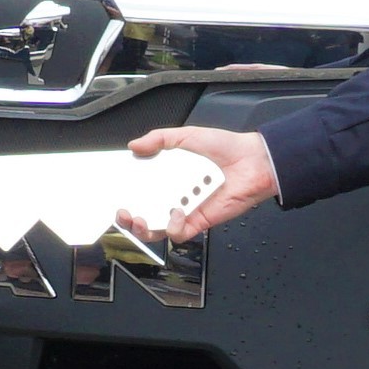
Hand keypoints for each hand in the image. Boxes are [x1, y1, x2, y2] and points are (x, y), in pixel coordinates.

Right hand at [119, 125, 281, 239]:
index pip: (139, 188)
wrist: (252, 161)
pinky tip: (177, 213)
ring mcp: (185, 209)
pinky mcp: (199, 221)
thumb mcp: (187, 135)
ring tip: (140, 219)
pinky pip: (180, 233)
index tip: (115, 194)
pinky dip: (174, 226)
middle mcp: (174, 195)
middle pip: (143, 214)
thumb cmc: (226, 147)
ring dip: (144, 228)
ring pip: (157, 229)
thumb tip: (135, 145)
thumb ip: (159, 139)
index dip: (125, 194)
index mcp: (168, 175)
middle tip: (123, 213)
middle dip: (127, 219)